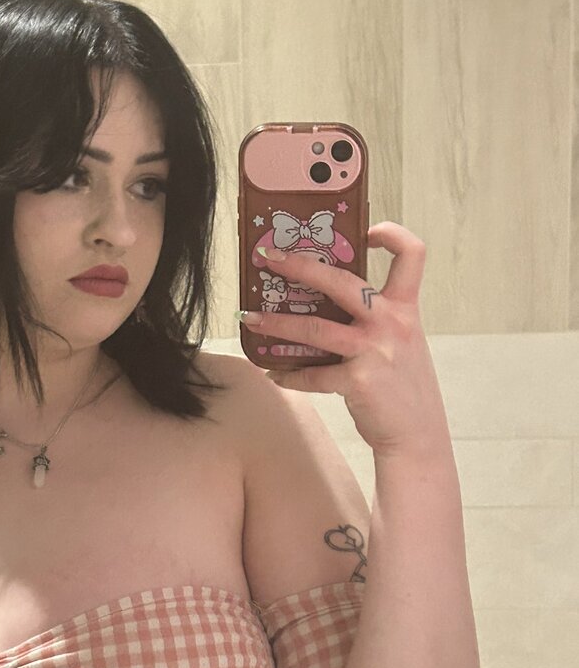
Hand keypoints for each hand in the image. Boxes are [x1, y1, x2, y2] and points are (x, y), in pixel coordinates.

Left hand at [242, 221, 451, 457]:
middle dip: (300, 264)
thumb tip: (324, 302)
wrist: (418, 437)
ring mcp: (375, 351)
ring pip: (314, 327)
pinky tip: (273, 373)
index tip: (365, 230)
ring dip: (277, 322)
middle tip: (269, 257)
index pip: (412, 255)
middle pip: (342, 281)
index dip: (391, 233)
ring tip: (250, 318)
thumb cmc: (404, 389)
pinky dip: (288, 374)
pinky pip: (312, 374)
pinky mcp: (358, 381)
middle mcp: (392, 323)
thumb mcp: (401, 343)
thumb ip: (375, 319)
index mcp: (406, 308)